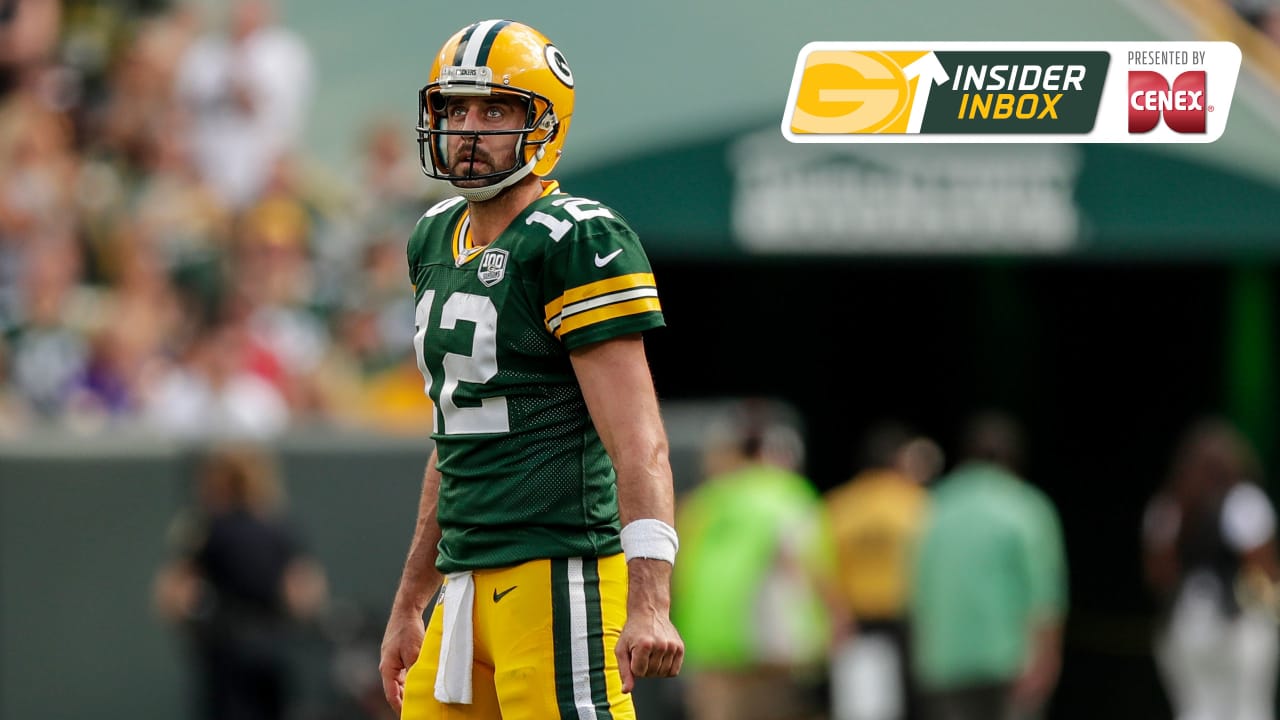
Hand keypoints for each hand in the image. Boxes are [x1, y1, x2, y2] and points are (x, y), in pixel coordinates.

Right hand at [380, 610, 425, 713]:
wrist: (406, 610)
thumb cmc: (407, 629)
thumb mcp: (413, 652)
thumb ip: (414, 671)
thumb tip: (418, 685)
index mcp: (387, 668)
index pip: (392, 695)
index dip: (400, 707)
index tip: (408, 714)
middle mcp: (388, 667)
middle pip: (395, 690)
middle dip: (405, 700)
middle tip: (416, 708)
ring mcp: (393, 661)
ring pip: (400, 682)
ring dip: (409, 690)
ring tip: (421, 698)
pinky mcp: (399, 656)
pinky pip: (404, 673)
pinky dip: (411, 679)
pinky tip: (421, 682)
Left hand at [615, 558, 684, 693]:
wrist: (649, 611)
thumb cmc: (632, 632)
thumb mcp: (622, 649)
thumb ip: (624, 671)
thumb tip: (626, 691)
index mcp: (644, 645)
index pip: (638, 673)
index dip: (634, 666)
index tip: (633, 653)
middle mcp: (661, 645)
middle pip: (651, 674)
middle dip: (644, 667)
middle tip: (642, 652)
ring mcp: (672, 646)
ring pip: (662, 674)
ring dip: (655, 669)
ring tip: (651, 654)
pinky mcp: (680, 647)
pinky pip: (674, 671)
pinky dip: (666, 669)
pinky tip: (660, 657)